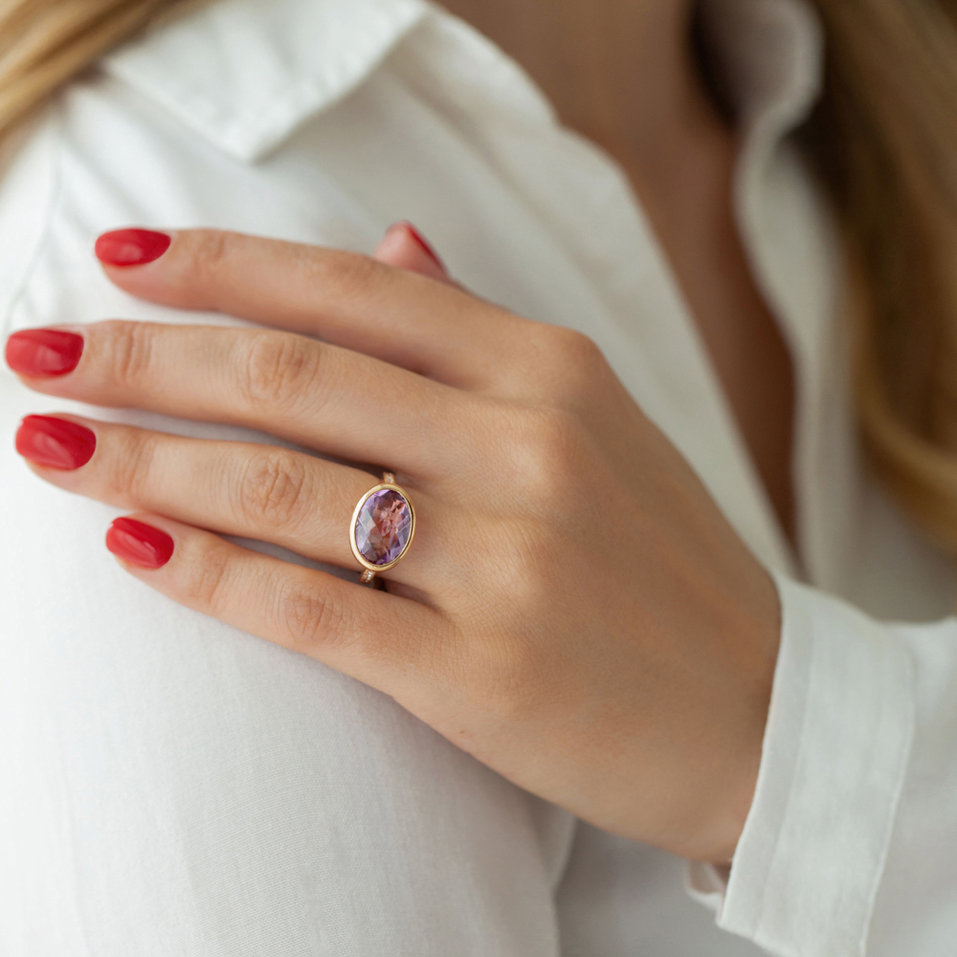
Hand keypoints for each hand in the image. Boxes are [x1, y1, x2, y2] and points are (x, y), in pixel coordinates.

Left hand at [4, 221, 780, 863]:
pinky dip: (210, 574)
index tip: (122, 259)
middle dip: (146, 356)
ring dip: (144, 460)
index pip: (351, 290)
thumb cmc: (661, 559)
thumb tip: (388, 245)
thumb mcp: (594, 419)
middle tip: (42, 352)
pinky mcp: (486, 674)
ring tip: (49, 441)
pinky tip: (132, 549)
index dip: (222, 266)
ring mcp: (509, 563)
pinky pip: (314, 610)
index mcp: (552, 372)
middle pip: (295, 377)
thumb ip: (481, 331)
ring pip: (285, 488)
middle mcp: (529, 448)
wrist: (756, 706)